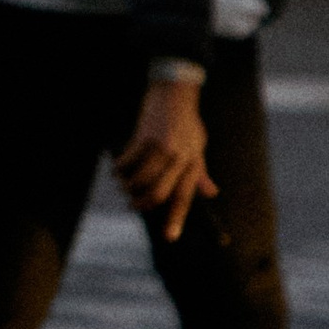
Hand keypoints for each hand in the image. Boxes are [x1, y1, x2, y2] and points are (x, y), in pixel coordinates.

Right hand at [115, 75, 216, 242]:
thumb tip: (212, 194)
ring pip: (140, 180)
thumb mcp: (199, 145)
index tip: (169, 237)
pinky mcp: (144, 136)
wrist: (174, 91)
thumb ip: (201, 171)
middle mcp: (179, 158)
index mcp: (193, 162)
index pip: (185, 197)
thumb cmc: (187, 120)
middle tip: (133, 206)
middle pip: (159, 193)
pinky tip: (116, 169)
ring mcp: (162, 147)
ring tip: (123, 185)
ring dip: (128, 187)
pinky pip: (128, 162)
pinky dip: (119, 169)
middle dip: (143, 204)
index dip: (176, 219)